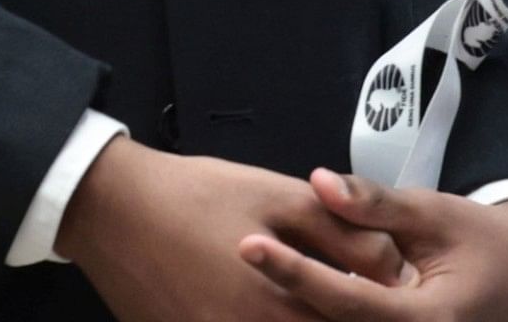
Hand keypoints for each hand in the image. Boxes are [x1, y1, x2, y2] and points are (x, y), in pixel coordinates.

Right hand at [59, 135, 402, 321]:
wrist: (114, 209)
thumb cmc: (195, 197)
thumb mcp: (283, 199)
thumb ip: (345, 234)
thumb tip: (393, 263)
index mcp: (271, 305)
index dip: (371, 310)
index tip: (386, 293)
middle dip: (337, 314)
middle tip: (351, 294)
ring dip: (304, 315)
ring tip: (311, 295)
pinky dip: (267, 320)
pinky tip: (272, 303)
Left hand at [237, 171, 507, 320]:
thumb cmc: (480, 237)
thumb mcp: (433, 211)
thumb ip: (375, 204)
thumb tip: (318, 182)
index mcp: (428, 319)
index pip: (346, 299)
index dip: (295, 272)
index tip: (249, 245)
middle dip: (278, 303)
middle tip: (230, 263)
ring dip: (289, 314)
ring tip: (239, 281)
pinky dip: (314, 317)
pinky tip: (279, 300)